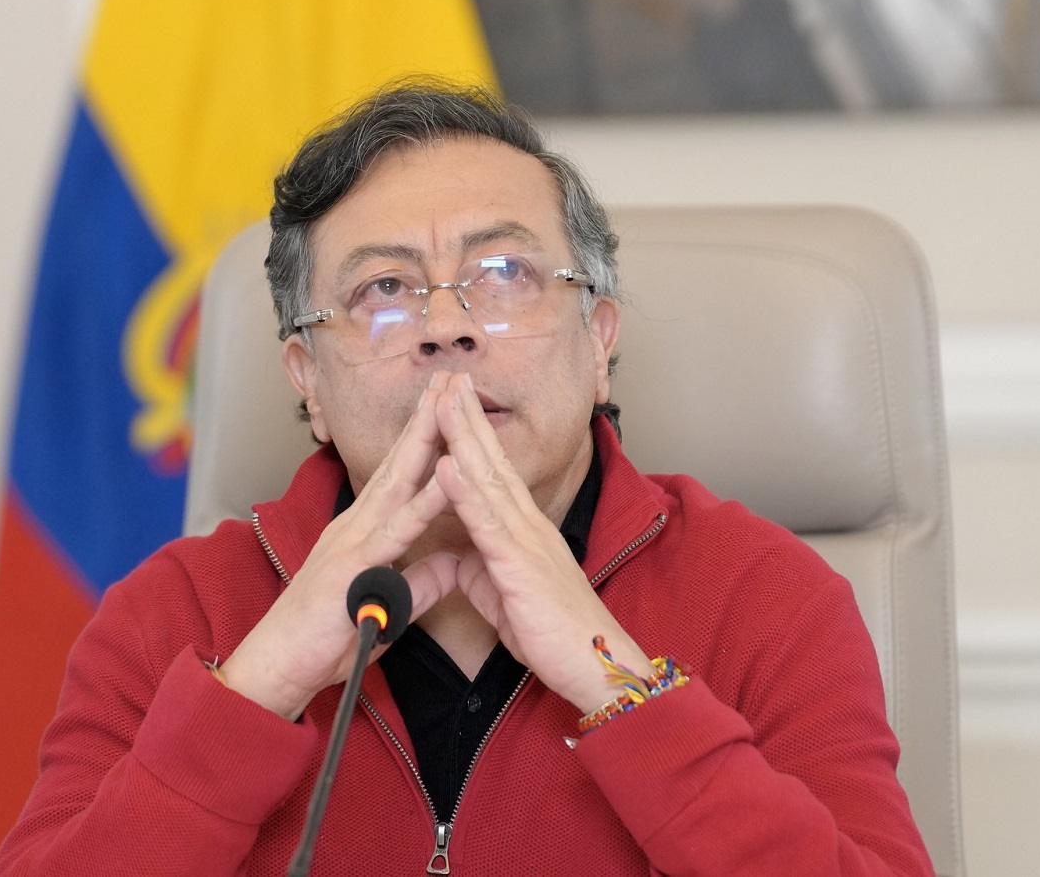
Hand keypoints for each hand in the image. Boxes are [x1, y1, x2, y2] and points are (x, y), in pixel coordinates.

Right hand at [221, 373, 461, 719]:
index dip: (426, 440)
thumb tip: (448, 563)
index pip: (401, 476)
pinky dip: (424, 502)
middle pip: (399, 462)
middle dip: (426, 418)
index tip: (448, 406)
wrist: (278, 668)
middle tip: (450, 377)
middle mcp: (357, 525)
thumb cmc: (323, 641)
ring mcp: (354, 540)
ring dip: (426, 440)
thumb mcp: (384, 605)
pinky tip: (447, 478)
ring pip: (399, 481)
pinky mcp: (354, 565)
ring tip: (450, 404)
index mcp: (364, 532)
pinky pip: (397, 529)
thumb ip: (417, 582)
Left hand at [433, 374, 649, 714]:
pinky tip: (446, 464)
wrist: (595, 665)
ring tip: (444, 400)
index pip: (495, 471)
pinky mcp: (520, 566)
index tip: (454, 400)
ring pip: (489, 479)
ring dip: (463, 437)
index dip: (474, 434)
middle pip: (493, 460)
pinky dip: (465, 492)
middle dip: (468, 417)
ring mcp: (526, 540)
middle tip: (448, 375)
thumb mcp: (507, 596)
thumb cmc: (554, 634)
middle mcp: (528, 524)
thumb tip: (463, 559)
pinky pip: (488, 524)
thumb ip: (485, 570)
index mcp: (524, 530)